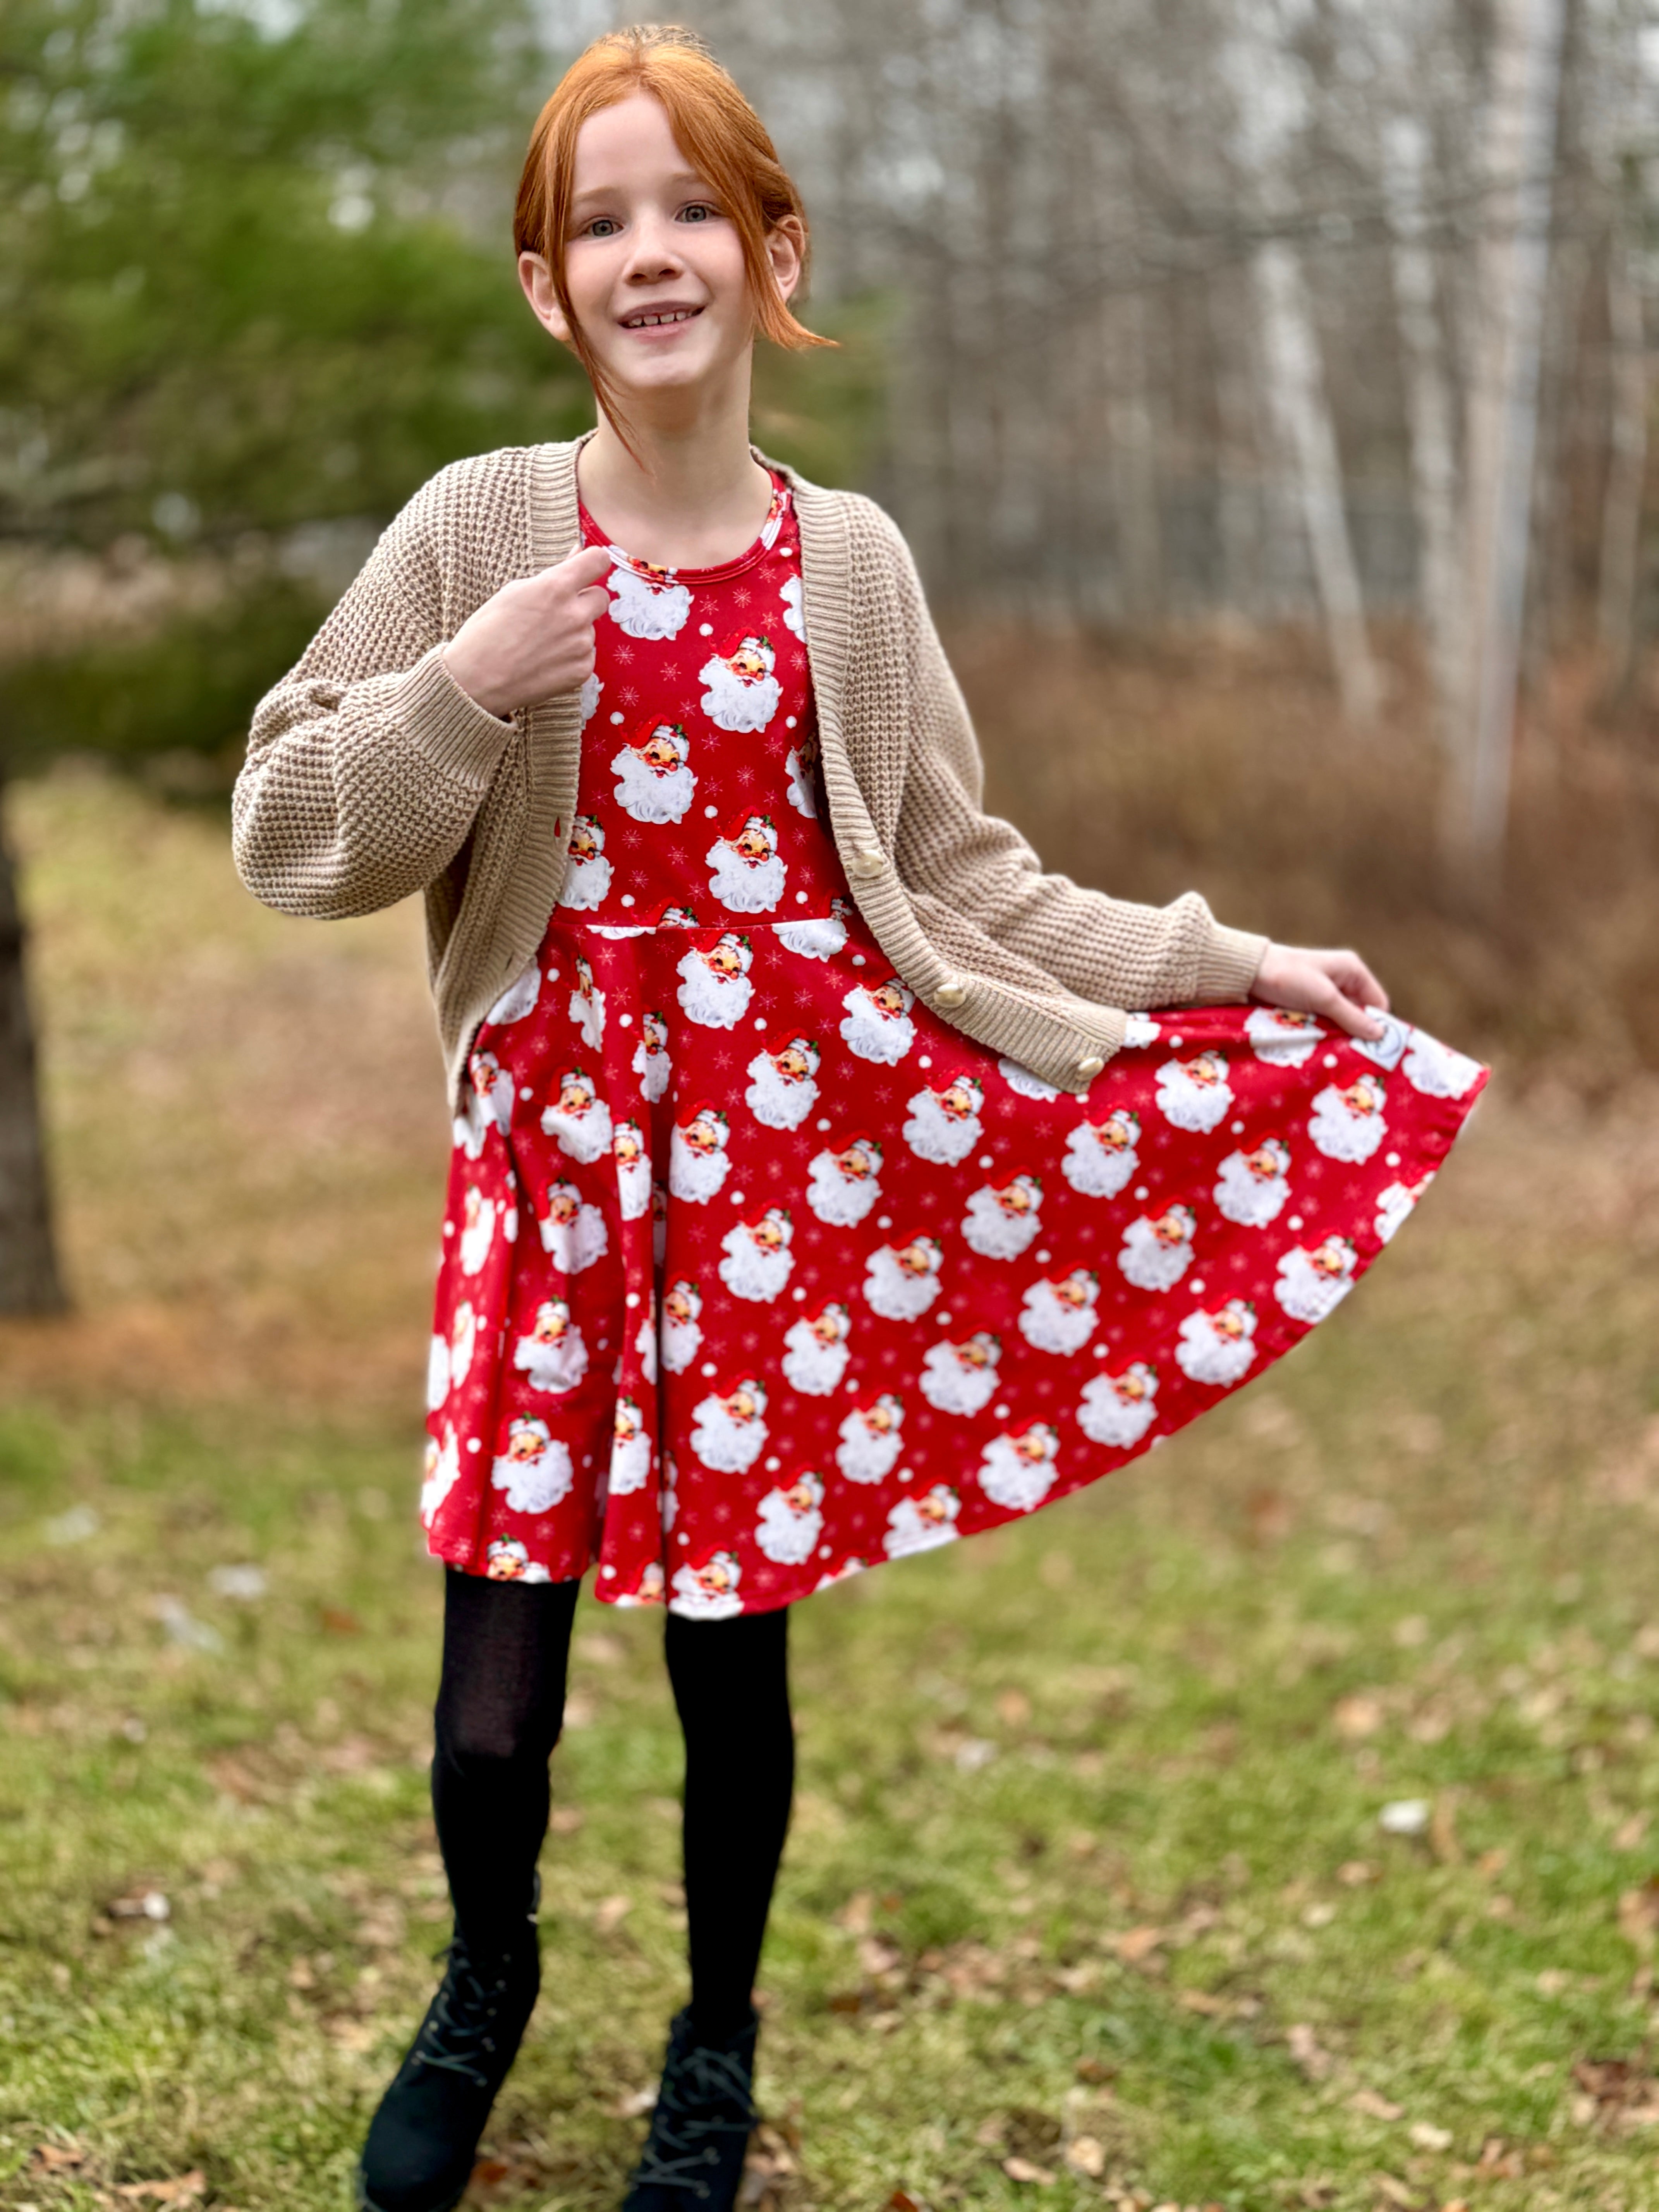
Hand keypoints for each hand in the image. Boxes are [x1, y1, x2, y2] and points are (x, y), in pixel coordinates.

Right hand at [441, 544, 612, 717]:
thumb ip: (553, 574)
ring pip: (590, 629)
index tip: (586, 568)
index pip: (598, 560)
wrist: (476, 681)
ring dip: (574, 631)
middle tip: (556, 613)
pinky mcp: (583, 670)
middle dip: (584, 600)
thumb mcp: (514, 591)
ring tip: (542, 642)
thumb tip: (577, 553)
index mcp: (555, 588)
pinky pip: (586, 654)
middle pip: (601, 597)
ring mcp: (581, 645)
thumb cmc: (487, 632)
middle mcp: (574, 615)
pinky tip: (546, 661)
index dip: (592, 562)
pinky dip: (571, 656)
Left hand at [1250, 942, 1388, 1042]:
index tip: (1374, 1049)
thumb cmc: (1288, 977)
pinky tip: (1320, 1047)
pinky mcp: (1308, 1004)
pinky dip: (1323, 1034)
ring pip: (1340, 1022)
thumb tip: (1380, 1035)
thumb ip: (1351, 1017)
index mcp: (1353, 971)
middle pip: (1359, 1015)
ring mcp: (1324, 994)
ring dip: (1337, 1036)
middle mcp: (1342, 981)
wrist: (1248, 973)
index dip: (1377, 1025)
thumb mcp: (1324, 998)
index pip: (1377, 1002)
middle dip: (1355, 1033)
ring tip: (1336, 1054)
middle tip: (1354, 1056)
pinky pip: (1324, 1023)